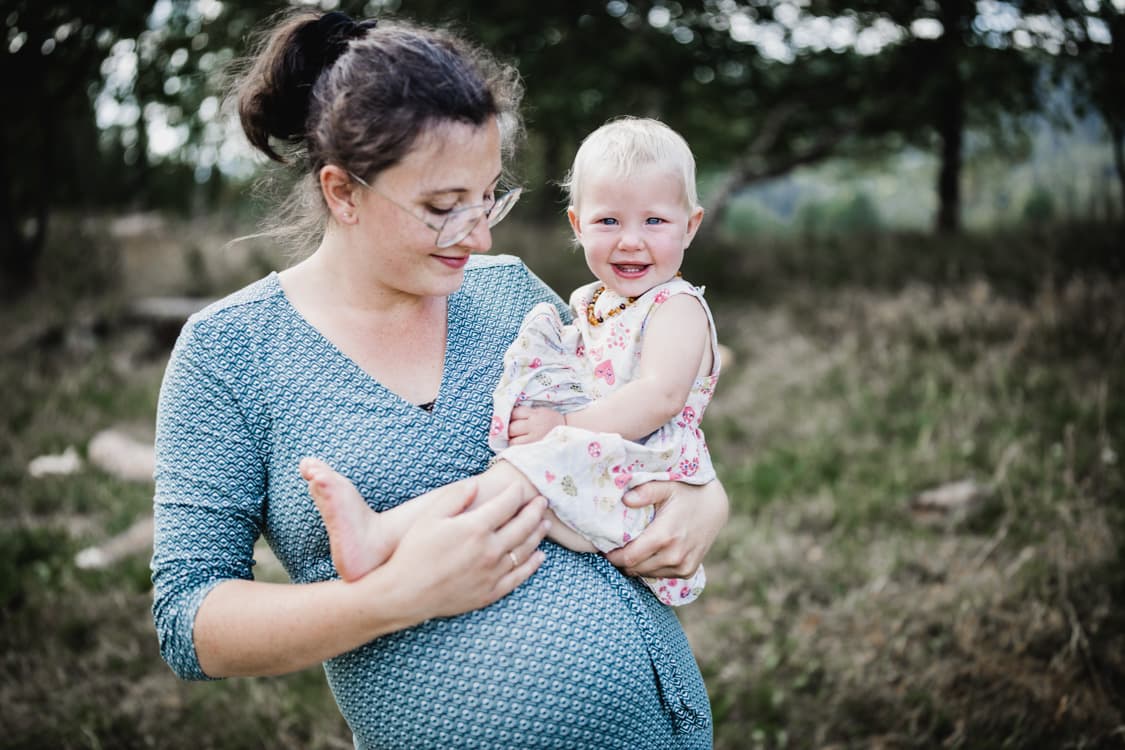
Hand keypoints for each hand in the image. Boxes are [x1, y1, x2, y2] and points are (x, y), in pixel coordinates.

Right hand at [377, 479, 550, 622]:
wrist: (405, 594)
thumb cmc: (414, 552)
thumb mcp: (430, 517)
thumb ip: (455, 497)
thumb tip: (475, 484)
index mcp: (475, 528)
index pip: (506, 505)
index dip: (516, 494)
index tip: (521, 488)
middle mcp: (490, 550)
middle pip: (523, 526)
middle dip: (535, 511)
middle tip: (542, 502)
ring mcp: (493, 573)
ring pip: (525, 550)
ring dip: (538, 535)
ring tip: (544, 524)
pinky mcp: (491, 592)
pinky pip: (519, 576)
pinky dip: (532, 565)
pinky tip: (539, 556)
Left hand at [508, 406, 565, 444]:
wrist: (568, 435)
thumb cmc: (552, 422)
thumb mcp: (542, 412)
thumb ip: (527, 413)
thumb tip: (509, 417)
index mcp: (536, 414)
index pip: (515, 413)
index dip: (511, 416)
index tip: (512, 420)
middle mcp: (534, 426)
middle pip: (512, 427)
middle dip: (509, 429)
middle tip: (512, 430)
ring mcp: (534, 439)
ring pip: (513, 441)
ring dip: (512, 440)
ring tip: (516, 438)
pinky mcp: (535, 449)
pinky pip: (519, 449)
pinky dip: (517, 447)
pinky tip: (520, 445)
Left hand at [604, 480, 728, 577]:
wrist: (715, 507)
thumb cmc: (686, 493)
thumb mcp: (666, 486)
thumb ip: (645, 491)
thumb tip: (626, 500)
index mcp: (664, 537)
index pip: (628, 558)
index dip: (613, 556)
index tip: (605, 548)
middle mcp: (674, 556)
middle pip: (634, 569)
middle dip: (621, 561)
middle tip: (616, 547)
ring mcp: (682, 566)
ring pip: (646, 574)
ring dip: (636, 564)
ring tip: (633, 548)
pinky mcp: (687, 571)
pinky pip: (660, 574)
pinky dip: (651, 567)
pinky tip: (650, 552)